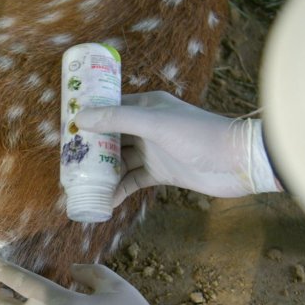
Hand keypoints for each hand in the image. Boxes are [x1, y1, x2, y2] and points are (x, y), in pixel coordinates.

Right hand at [81, 91, 281, 204]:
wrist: (239, 162)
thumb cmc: (198, 134)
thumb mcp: (155, 123)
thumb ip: (118, 120)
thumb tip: (81, 118)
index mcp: (146, 105)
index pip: (110, 106)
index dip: (89, 115)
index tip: (66, 126)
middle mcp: (147, 125)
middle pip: (111, 134)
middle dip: (91, 146)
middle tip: (68, 158)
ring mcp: (154, 150)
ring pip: (120, 159)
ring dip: (103, 170)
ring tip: (80, 181)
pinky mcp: (162, 172)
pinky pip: (133, 180)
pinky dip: (119, 189)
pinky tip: (105, 199)